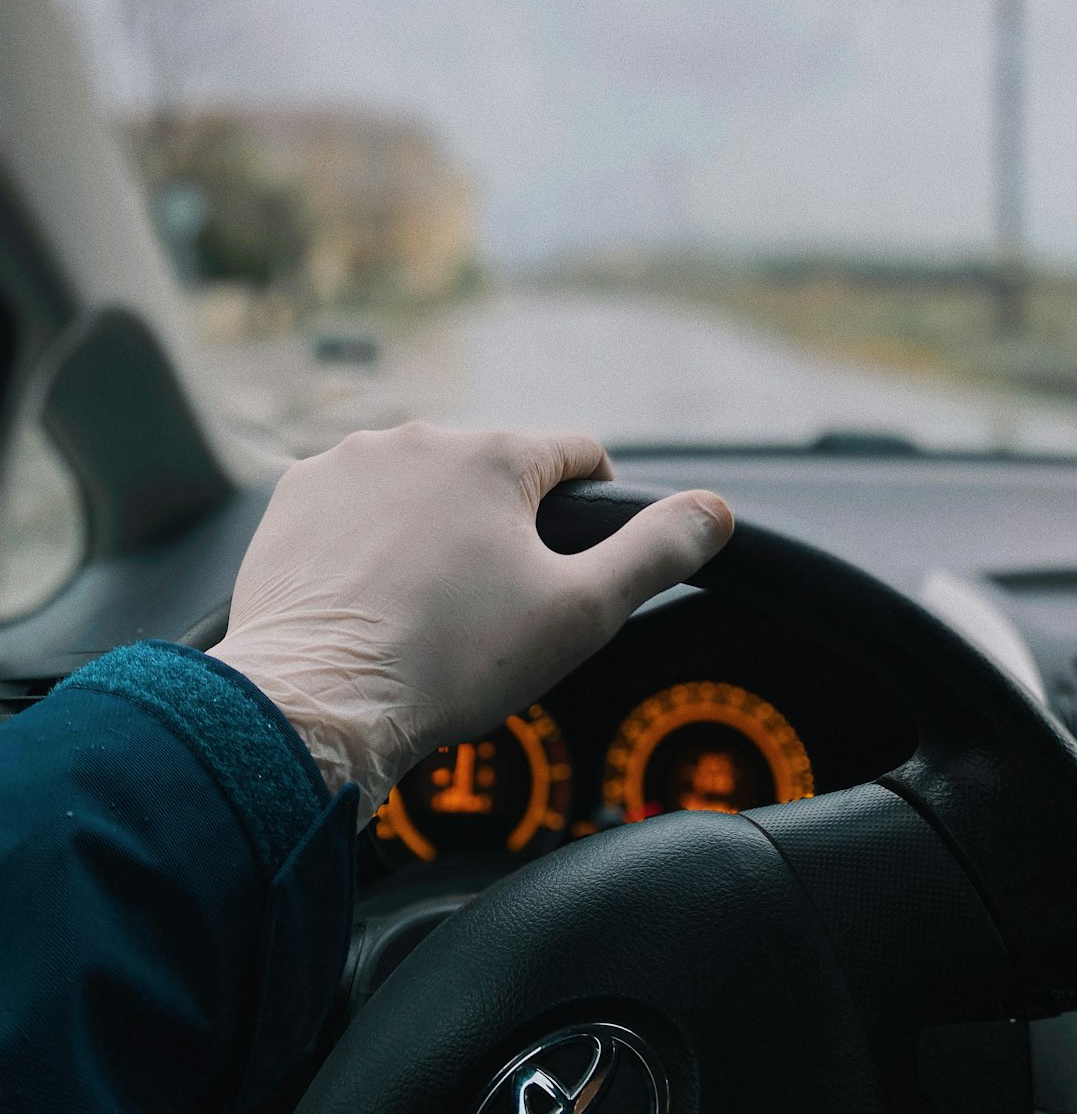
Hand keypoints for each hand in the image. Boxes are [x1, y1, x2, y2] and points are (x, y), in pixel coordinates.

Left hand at [212, 423, 733, 820]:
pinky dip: (371, 536)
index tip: (579, 554)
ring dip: (435, 525)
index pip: (576, 453)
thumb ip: (657, 551)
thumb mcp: (581, 611)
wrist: (316, 705)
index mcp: (493, 455)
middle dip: (506, 523)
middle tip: (498, 601)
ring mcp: (348, 464)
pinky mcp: (295, 497)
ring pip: (421, 485)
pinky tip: (372, 593)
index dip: (595, 502)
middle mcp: (417, 439)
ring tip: (429, 604)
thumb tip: (713, 509)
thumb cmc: (450, 662)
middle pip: (493, 471)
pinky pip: (355, 503)